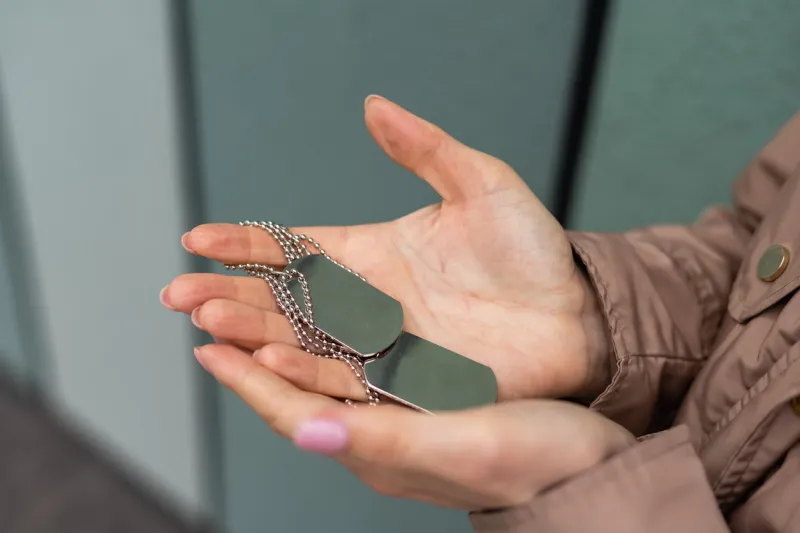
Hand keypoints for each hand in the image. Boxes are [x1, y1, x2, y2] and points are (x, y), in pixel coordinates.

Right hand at [161, 95, 610, 399]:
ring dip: (251, 331)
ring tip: (205, 320)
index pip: (292, 247)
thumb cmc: (532, 251)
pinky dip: (301, 371)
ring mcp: (379, 344)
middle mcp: (364, 301)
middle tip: (180, 291)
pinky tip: (264, 359)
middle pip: (281, 298)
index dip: (245, 242)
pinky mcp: (402, 383)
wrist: (576, 315)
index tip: (197, 238)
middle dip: (228, 293)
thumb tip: (374, 104)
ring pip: (300, 340)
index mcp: (370, 253)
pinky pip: (341, 378)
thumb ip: (425, 148)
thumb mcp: (481, 184)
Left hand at [194, 343, 632, 509]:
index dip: (245, 375)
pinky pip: (365, 347)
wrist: (590, 460)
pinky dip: (335, 322)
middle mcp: (378, 425)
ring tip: (248, 294)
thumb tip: (305, 430)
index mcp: (376, 448)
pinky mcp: (427, 382)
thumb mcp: (461, 445)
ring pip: (325, 359)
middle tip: (204, 302)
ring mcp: (401, 404)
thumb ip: (381, 438)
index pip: (290, 410)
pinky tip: (324, 301)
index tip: (203, 340)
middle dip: (249, 340)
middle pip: (296, 381)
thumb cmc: (534, 460)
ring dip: (283, 326)